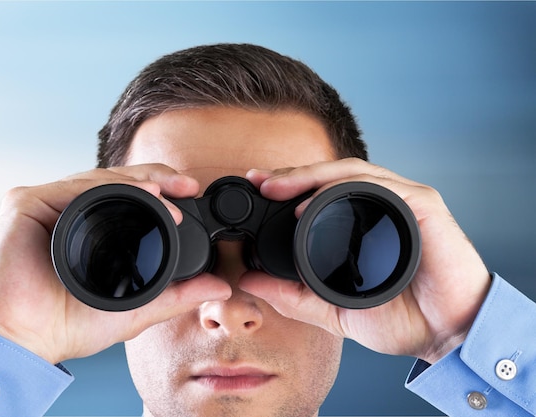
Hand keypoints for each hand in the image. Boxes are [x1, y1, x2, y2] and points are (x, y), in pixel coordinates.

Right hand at [0, 164, 230, 363]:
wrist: (28, 339)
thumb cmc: (71, 326)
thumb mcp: (137, 307)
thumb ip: (178, 296)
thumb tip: (220, 289)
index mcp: (92, 229)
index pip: (130, 199)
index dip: (161, 191)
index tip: (191, 190)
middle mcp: (70, 212)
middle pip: (117, 182)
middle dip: (156, 177)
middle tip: (186, 184)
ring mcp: (47, 204)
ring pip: (98, 178)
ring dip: (136, 181)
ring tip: (167, 191)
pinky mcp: (26, 203)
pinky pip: (71, 186)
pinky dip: (104, 186)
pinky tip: (133, 192)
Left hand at [240, 158, 490, 362]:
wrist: (447, 337)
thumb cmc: (402, 320)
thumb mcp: (331, 309)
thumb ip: (292, 296)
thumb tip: (248, 281)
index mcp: (364, 223)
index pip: (322, 193)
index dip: (289, 186)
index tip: (256, 188)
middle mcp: (383, 206)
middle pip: (332, 175)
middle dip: (292, 174)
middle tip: (259, 180)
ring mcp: (404, 202)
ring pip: (352, 172)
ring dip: (311, 175)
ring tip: (277, 187)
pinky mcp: (423, 206)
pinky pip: (381, 186)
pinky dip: (344, 188)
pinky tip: (315, 202)